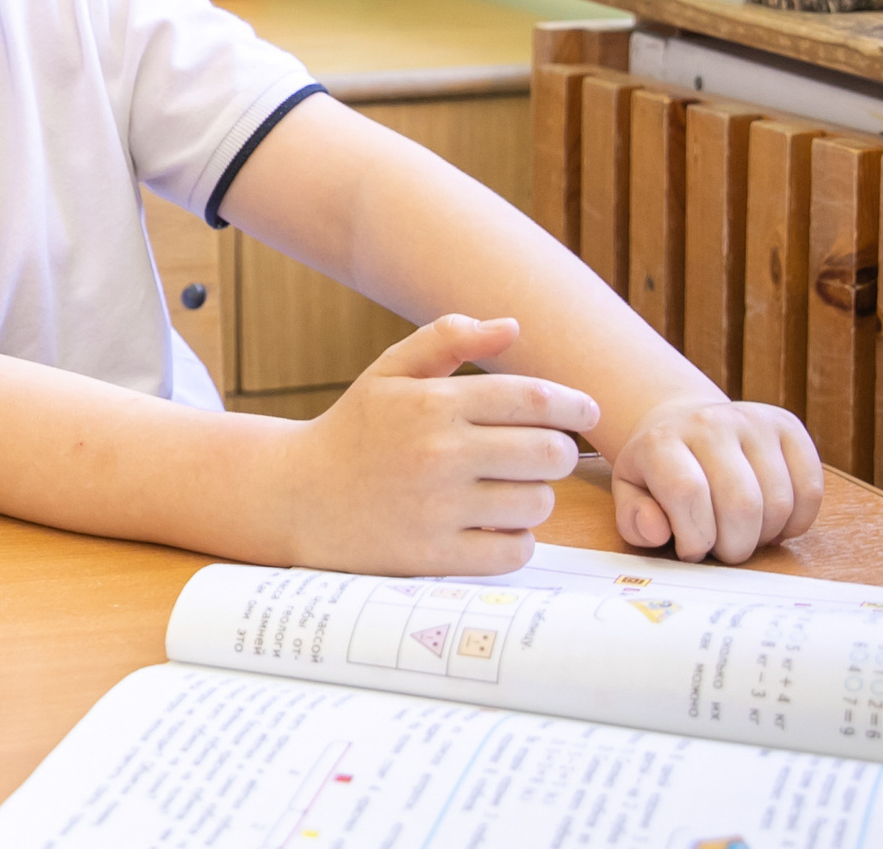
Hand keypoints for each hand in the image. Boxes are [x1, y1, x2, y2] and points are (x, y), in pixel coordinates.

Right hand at [284, 314, 598, 575]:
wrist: (295, 496)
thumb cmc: (353, 430)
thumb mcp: (389, 372)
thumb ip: (447, 339)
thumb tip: (511, 326)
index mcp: (432, 402)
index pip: (533, 399)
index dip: (574, 405)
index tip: (587, 412)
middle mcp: (439, 453)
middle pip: (550, 453)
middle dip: (559, 452)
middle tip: (543, 455)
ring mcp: (438, 508)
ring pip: (537, 503)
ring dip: (535, 497)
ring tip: (507, 491)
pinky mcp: (435, 556)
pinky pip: (513, 551)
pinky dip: (516, 540)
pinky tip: (494, 526)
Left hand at [611, 398, 823, 562]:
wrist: (686, 425)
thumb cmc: (659, 471)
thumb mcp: (629, 494)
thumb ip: (634, 519)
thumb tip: (656, 529)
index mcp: (662, 441)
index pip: (688, 493)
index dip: (695, 538)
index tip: (691, 549)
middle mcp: (709, 423)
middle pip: (740, 504)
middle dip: (735, 546)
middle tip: (723, 549)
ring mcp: (753, 421)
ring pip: (778, 502)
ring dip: (764, 537)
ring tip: (743, 533)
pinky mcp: (788, 427)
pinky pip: (810, 490)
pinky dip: (796, 522)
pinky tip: (772, 523)